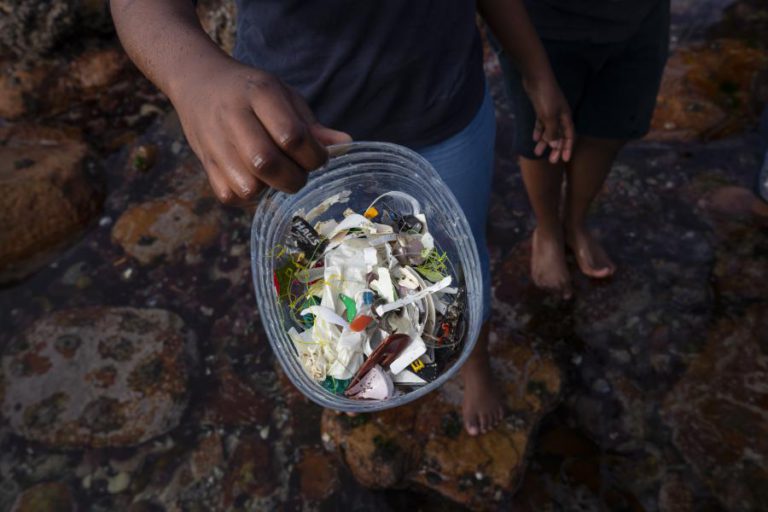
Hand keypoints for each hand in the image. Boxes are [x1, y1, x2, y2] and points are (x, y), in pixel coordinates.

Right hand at [171, 59, 350, 204]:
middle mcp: (233, 117)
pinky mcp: (205, 164)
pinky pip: (231, 196)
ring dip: (271, 187)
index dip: (314, 155)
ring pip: (249, 186)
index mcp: (259, 93)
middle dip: (294, 177)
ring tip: (275, 173)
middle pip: (266, 163)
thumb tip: (346, 144)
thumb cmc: (251, 92)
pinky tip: (256, 177)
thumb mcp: (284, 96)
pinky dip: (250, 196)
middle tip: (300, 171)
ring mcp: (215, 142)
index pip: (291, 136)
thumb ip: (312, 125)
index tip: (319, 157)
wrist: (197, 82)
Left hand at [523, 75, 573, 162]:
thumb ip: (552, 132)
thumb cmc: (546, 96)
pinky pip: (541, 123)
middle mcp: (560, 115)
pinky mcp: (541, 108)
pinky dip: (538, 131)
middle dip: (556, 149)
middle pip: (559, 135)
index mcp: (566, 117)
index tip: (565, 160)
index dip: (567, 148)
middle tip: (551, 162)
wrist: (536, 77)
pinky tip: (534, 139)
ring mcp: (550, 111)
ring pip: (548, 131)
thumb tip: (553, 145)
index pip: (569, 136)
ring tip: (537, 152)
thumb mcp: (549, 117)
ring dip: (544, 142)